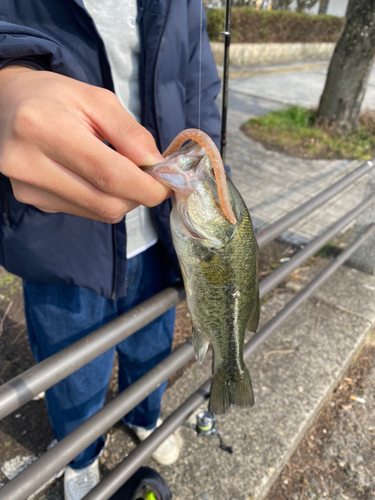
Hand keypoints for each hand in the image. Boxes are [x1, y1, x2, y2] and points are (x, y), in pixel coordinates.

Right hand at [0, 66, 170, 222]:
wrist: (7, 105)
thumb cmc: (53, 97)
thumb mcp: (96, 99)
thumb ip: (130, 133)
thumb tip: (156, 166)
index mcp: (43, 128)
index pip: (109, 174)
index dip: (146, 187)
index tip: (167, 185)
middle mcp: (29, 165)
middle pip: (106, 202)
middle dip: (138, 195)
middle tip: (148, 177)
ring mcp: (29, 189)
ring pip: (99, 212)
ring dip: (122, 198)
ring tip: (118, 170)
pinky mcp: (34, 201)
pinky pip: (86, 212)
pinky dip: (103, 199)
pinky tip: (94, 177)